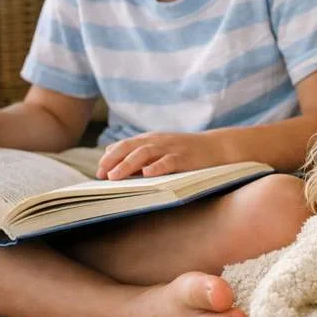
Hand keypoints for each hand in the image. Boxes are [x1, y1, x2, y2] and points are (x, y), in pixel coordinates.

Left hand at [96, 131, 226, 179]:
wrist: (218, 147)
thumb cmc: (188, 152)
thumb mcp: (162, 149)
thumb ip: (141, 155)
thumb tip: (115, 165)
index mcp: (151, 139)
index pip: (124, 145)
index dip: (109, 157)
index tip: (98, 172)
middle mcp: (158, 141)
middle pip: (130, 147)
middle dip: (113, 160)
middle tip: (101, 175)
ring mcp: (172, 148)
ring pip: (144, 153)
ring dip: (127, 165)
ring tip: (114, 177)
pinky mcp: (186, 157)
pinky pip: (169, 161)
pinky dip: (157, 167)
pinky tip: (147, 174)